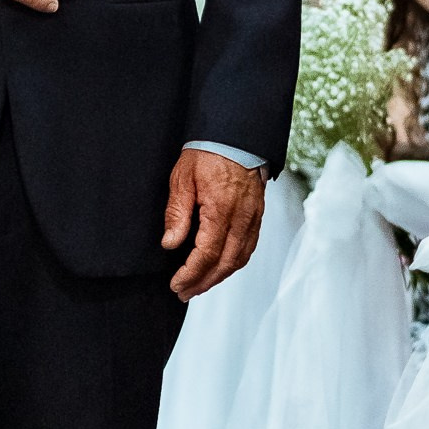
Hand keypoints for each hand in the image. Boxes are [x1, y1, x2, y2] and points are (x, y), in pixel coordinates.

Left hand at [161, 147, 263, 301]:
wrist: (235, 135)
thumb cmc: (207, 153)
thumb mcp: (182, 179)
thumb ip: (177, 213)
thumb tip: (170, 244)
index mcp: (221, 210)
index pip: (206, 254)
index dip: (191, 274)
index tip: (176, 284)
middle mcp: (242, 218)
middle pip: (225, 263)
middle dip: (204, 282)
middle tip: (184, 292)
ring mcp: (253, 217)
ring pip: (240, 258)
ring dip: (220, 276)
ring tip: (200, 285)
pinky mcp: (258, 215)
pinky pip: (249, 246)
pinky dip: (234, 262)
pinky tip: (221, 267)